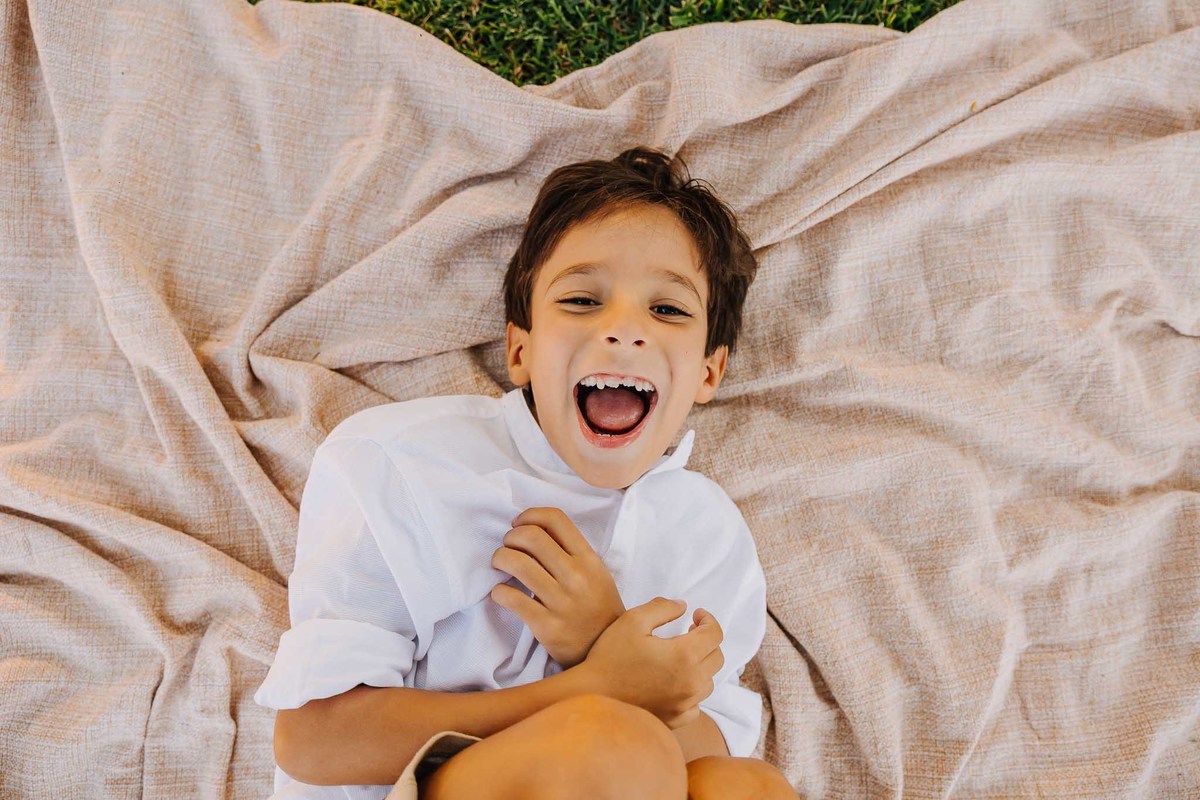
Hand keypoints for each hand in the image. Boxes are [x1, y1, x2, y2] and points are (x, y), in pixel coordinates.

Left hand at [490, 507, 625, 668]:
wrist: (605, 651)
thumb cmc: (596, 606)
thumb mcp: (596, 573)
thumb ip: (571, 551)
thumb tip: (532, 529)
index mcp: (589, 559)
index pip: (555, 519)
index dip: (530, 515)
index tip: (518, 524)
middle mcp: (577, 576)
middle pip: (532, 536)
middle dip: (510, 537)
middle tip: (507, 547)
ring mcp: (562, 602)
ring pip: (517, 563)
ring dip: (500, 559)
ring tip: (500, 565)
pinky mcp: (547, 626)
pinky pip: (511, 598)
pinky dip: (498, 592)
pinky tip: (501, 593)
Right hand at [581, 598, 723, 728]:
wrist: (592, 694)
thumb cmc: (611, 656)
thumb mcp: (633, 620)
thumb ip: (662, 607)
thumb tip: (683, 607)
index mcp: (684, 655)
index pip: (715, 634)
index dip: (708, 619)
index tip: (696, 615)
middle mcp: (691, 682)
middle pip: (718, 658)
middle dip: (707, 640)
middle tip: (690, 631)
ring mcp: (684, 704)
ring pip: (709, 682)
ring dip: (702, 665)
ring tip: (683, 656)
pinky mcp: (675, 720)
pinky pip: (697, 705)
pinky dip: (693, 691)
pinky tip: (677, 682)